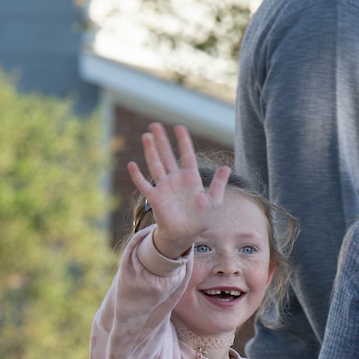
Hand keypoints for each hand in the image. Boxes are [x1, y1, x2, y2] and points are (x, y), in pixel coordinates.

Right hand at [127, 122, 229, 258]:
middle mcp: (176, 179)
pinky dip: (138, 176)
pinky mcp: (155, 198)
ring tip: (146, 136)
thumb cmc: (201, 219)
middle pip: (167, 155)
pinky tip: (132, 164)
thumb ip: (218, 184)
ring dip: (151, 151)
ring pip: (156, 165)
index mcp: (191, 178)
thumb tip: (226, 167)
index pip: (186, 155)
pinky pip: (144, 185)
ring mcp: (164, 187)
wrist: (186, 234)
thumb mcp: (214, 202)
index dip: (183, 142)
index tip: (179, 127)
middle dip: (162, 140)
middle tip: (155, 124)